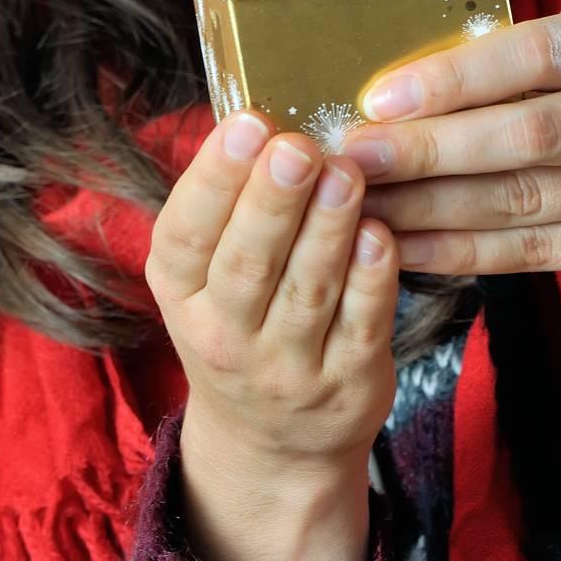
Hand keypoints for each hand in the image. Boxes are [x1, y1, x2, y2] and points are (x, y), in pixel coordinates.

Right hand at [144, 107, 399, 470]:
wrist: (272, 444)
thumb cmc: (239, 323)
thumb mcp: (204, 278)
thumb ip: (225, 208)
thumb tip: (257, 116)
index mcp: (180, 295)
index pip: (186, 234)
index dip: (214, 178)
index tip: (246, 123)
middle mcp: (225, 336)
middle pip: (249, 262)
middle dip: (273, 199)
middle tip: (298, 145)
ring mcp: (287, 368)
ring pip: (308, 289)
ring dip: (328, 226)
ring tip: (346, 170)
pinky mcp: (348, 385)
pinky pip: (361, 325)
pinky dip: (371, 277)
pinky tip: (380, 230)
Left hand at [341, 13, 560, 290]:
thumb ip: (513, 69)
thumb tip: (393, 90)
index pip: (534, 54)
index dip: (455, 77)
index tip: (381, 97)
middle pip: (528, 134)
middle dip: (431, 148)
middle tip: (356, 157)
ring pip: (524, 199)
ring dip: (432, 206)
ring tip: (364, 205)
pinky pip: (534, 252)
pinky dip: (462, 252)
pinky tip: (406, 248)